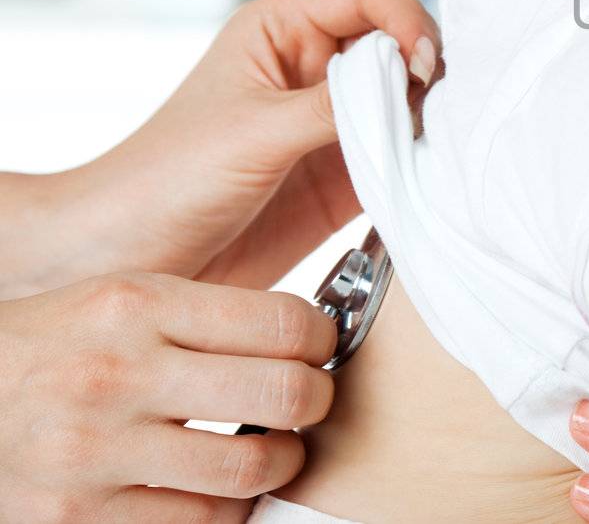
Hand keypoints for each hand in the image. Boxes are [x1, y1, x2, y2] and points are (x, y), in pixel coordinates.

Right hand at [0, 272, 336, 522]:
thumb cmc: (55, 346)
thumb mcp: (121, 299)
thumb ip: (207, 315)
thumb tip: (308, 337)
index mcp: (136, 307)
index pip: (283, 323)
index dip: (322, 339)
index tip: (319, 348)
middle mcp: (116, 374)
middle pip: (282, 395)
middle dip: (315, 402)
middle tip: (308, 402)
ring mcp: (94, 450)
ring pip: (249, 470)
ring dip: (281, 464)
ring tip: (274, 450)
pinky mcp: (75, 517)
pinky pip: (198, 523)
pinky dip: (228, 510)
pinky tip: (222, 488)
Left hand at [5, 0, 439, 294]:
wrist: (132, 259)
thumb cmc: (167, 179)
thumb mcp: (256, 131)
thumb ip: (339, 104)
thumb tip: (417, 84)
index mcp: (284, 25)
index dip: (408, 20)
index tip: (420, 67)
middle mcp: (318, 64)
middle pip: (404, 40)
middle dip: (428, 71)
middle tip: (433, 114)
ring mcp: (336, 120)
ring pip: (415, 99)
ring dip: (431, 120)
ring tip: (432, 149)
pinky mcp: (349, 173)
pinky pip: (405, 154)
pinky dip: (424, 163)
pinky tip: (426, 178)